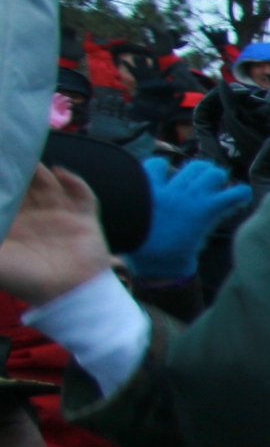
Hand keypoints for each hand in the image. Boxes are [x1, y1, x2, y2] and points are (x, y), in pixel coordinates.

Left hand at [0, 167, 123, 301]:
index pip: (2, 193)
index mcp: (11, 223)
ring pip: (49, 183)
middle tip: (9, 149)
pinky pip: (83, 195)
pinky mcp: (84, 220)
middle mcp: (34, 216)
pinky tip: (61, 172)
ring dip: (40, 170)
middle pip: (25, 183)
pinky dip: (75, 182)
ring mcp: (60, 216)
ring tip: (29, 155)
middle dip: (17, 167)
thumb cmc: (25, 280)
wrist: (67, 297)